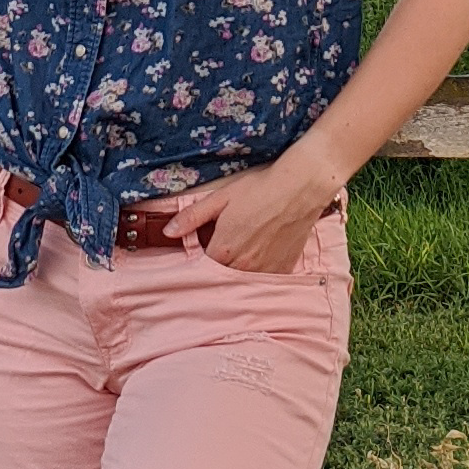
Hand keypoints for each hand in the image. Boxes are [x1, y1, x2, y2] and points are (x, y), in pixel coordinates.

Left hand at [159, 150, 335, 277]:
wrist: (300, 188)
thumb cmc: (259, 189)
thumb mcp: (220, 198)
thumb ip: (192, 217)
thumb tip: (167, 232)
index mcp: (223, 249)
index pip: (201, 266)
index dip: (199, 258)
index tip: (201, 248)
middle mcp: (243, 266)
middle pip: (221, 275)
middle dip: (217, 265)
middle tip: (223, 247)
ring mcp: (265, 270)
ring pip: (243, 280)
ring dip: (238, 270)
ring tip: (243, 249)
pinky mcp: (283, 268)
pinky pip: (265, 278)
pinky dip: (259, 271)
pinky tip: (261, 253)